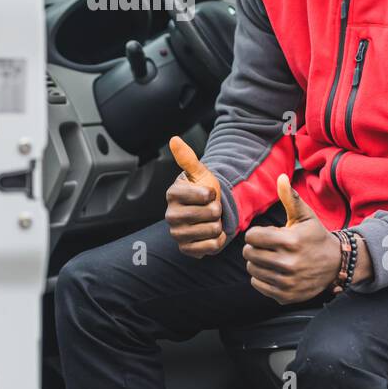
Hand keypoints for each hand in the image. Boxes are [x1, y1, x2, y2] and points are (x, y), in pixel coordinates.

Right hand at [165, 136, 228, 257]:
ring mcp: (177, 234)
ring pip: (212, 229)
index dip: (212, 194)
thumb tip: (174, 139)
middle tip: (209, 209)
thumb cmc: (203, 190)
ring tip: (209, 220)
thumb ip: (187, 157)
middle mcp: (170, 215)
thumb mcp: (199, 173)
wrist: (208, 213)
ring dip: (217, 225)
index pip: (204, 195)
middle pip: (210, 214)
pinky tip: (210, 234)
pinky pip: (211, 246)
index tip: (208, 193)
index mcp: (173, 194)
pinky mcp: (185, 249)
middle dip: (217, 210)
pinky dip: (217, 240)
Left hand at [243, 174, 342, 304]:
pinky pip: (258, 284)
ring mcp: (287, 282)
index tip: (267, 234)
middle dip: (254, 247)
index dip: (257, 234)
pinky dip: (261, 277)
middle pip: (249, 253)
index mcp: (291, 241)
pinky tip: (274, 270)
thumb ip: (290, 198)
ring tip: (271, 257)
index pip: (252, 237)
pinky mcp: (285, 296)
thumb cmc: (315, 236)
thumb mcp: (305, 216)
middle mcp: (289, 263)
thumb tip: (281, 176)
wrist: (335, 264)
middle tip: (267, 247)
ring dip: (257, 262)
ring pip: (252, 269)